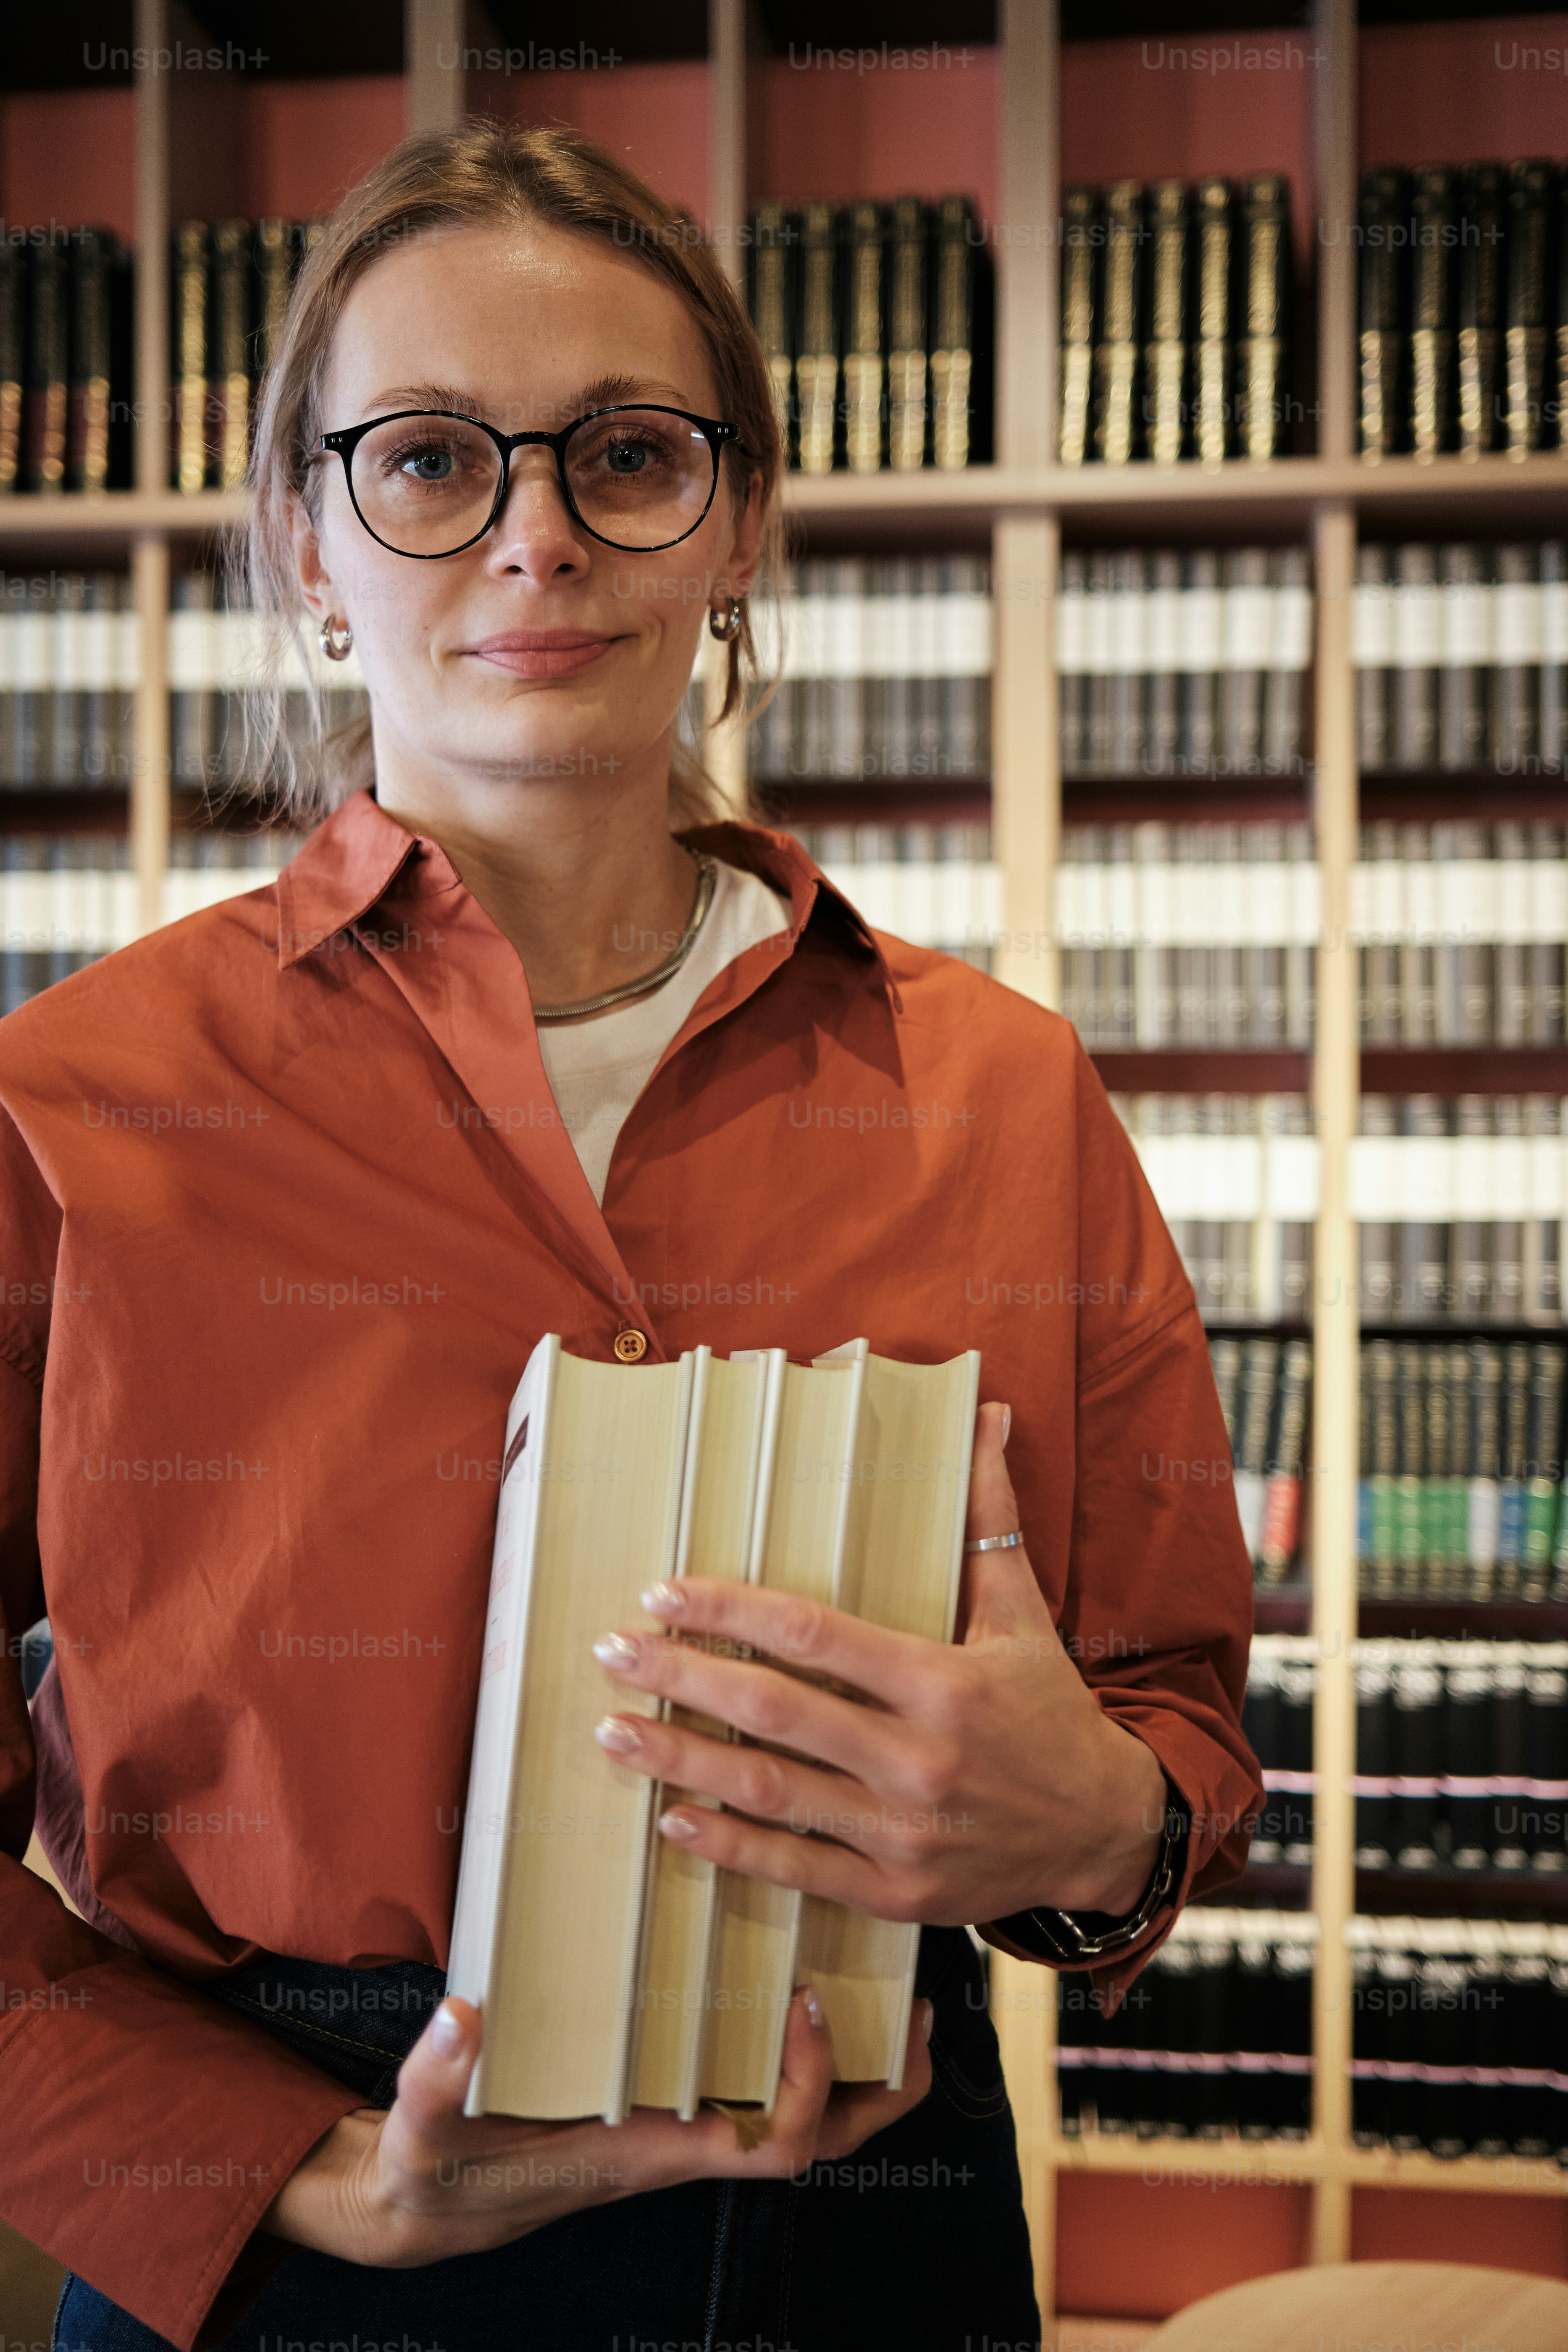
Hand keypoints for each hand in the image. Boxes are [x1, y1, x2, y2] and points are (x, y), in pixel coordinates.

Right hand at [262, 1983, 931, 2265]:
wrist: (432, 2203)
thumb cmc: (437, 2170)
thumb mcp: (423, 2131)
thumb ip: (432, 2079)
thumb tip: (459, 2017)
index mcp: (653, 2154)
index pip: (771, 2145)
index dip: (808, 2084)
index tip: (807, 2001)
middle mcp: (684, 2143)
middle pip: (819, 2141)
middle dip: (880, 2091)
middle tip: (919, 2008)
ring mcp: (682, 2124)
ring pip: (803, 2119)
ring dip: (857, 2070)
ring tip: (896, 1994)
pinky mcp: (667, 2102)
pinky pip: (759, 2086)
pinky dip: (798, 2052)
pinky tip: (804, 1987)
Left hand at [592, 1401, 1167, 1925]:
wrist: (1106, 1831)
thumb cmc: (1052, 1711)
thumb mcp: (1024, 1612)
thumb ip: (989, 1517)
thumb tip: (988, 1417)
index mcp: (943, 1684)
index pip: (815, 1635)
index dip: (731, 1610)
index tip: (663, 1593)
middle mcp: (918, 1759)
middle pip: (777, 1711)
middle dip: (684, 1678)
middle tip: (611, 1653)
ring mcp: (903, 1833)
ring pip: (772, 1791)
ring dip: (683, 1762)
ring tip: (612, 1734)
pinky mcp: (896, 1893)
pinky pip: (797, 1868)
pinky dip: (730, 1847)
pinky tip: (671, 1820)